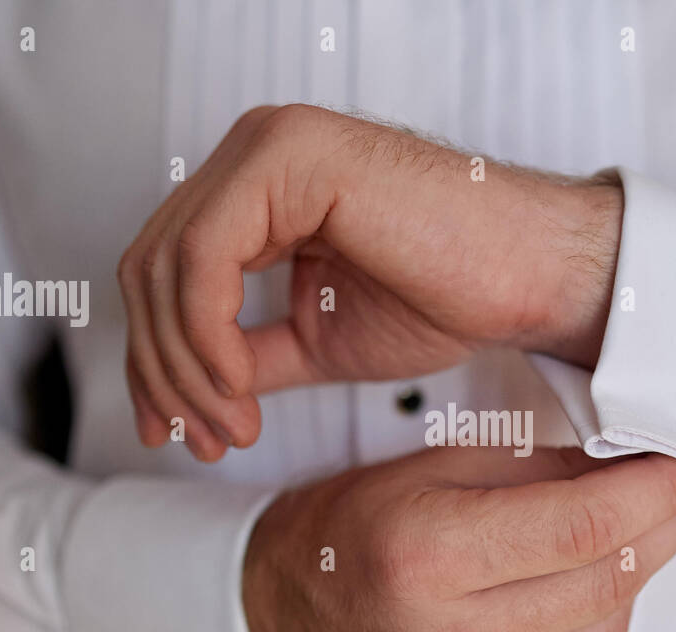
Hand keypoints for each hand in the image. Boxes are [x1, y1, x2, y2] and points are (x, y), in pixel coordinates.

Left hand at [117, 103, 622, 460]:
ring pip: (163, 265)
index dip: (153, 361)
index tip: (174, 433)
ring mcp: (269, 147)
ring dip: (184, 365)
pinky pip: (204, 256)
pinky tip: (240, 387)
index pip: (163, 274)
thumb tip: (190, 392)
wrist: (527, 281)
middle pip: (147, 270)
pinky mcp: (290, 157)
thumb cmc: (447, 299)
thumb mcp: (316, 341)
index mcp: (259, 190)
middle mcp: (255, 156)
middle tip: (200, 441)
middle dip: (161, 371)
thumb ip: (248, 355)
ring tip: (232, 427)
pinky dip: (206, 334)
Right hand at [243, 446, 675, 631]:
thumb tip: (640, 464)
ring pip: (609, 629)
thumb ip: (541, 465)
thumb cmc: (358, 529)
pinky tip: (566, 598)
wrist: (290, 611)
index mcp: (428, 554)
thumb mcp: (434, 465)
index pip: (587, 525)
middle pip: (611, 579)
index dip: (664, 489)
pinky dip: (600, 631)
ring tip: (606, 538)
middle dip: (668, 523)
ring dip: (630, 575)